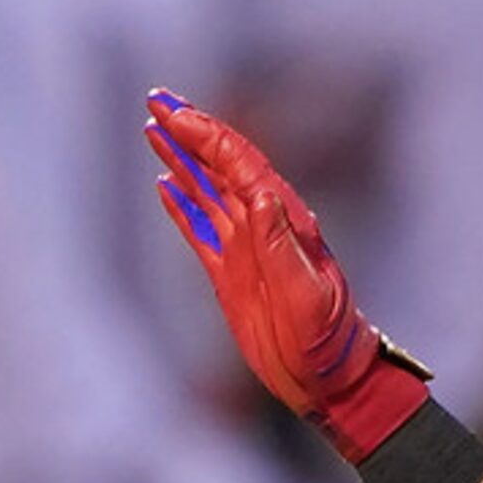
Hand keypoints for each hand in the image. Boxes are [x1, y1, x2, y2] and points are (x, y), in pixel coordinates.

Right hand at [142, 89, 431, 461]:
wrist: (330, 379)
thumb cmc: (327, 340)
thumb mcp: (308, 295)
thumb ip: (282, 246)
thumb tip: (260, 196)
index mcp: (283, 221)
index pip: (240, 164)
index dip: (207, 136)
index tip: (174, 114)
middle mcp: (263, 227)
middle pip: (221, 166)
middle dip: (190, 132)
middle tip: (156, 102)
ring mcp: (246, 249)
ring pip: (208, 192)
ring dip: (182, 160)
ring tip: (152, 130)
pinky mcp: (232, 276)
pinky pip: (201, 231)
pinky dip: (183, 207)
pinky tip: (164, 187)